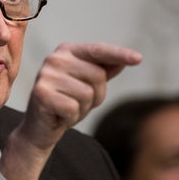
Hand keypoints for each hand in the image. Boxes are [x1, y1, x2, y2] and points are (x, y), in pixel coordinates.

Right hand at [0, 42, 141, 179]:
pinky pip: (74, 108)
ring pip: (87, 94)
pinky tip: (60, 116)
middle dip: (96, 95)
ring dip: (83, 108)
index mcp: (66, 51)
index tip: (138, 59)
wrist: (40, 128)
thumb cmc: (66, 103)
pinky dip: (71, 118)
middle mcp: (54, 59)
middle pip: (97, 75)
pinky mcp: (41, 94)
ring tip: (67, 108)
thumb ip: (104, 70)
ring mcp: (46, 75)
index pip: (97, 50)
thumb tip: (124, 60)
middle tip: (77, 102)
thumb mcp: (88, 85)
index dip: (119, 54)